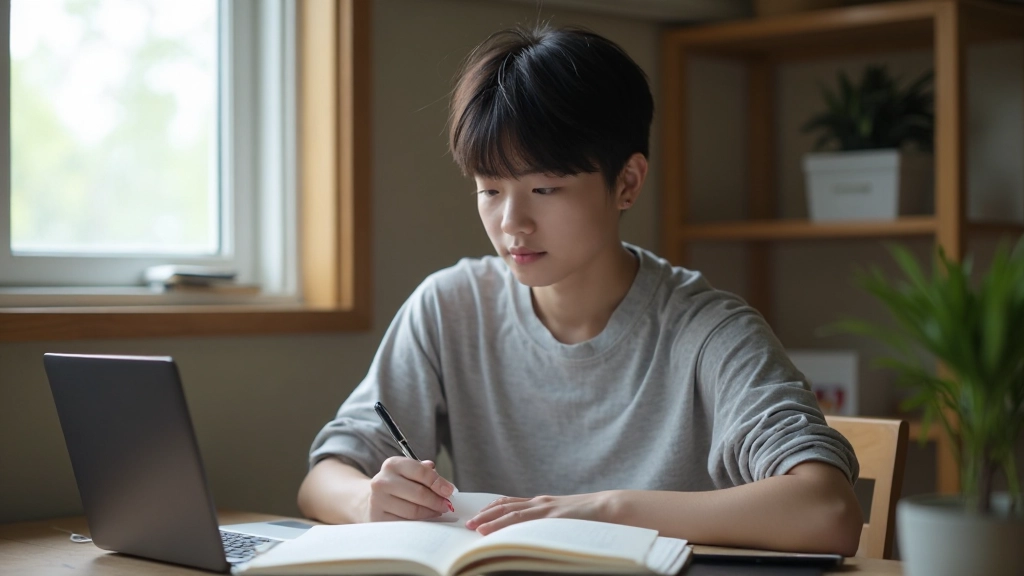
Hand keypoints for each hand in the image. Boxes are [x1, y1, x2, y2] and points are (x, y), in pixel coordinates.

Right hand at [367, 457, 455, 521]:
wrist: (373, 499)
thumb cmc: (398, 484)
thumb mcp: (409, 472)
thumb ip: (426, 473)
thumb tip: (445, 485)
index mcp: (393, 465)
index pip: (421, 472)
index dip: (438, 482)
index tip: (450, 491)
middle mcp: (382, 481)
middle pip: (419, 493)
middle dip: (437, 500)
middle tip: (447, 505)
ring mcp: (378, 501)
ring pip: (413, 511)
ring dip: (430, 512)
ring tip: (437, 511)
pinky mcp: (378, 518)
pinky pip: (405, 523)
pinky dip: (419, 523)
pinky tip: (425, 519)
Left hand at [465, 491, 616, 534]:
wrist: (611, 508)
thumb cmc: (592, 518)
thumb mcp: (567, 520)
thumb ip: (551, 524)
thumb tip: (538, 538)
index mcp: (544, 504)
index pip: (512, 503)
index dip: (493, 509)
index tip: (477, 516)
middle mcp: (541, 504)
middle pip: (506, 506)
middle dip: (485, 515)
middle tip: (467, 523)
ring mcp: (546, 509)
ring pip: (511, 513)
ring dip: (490, 520)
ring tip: (474, 527)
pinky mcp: (551, 517)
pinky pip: (523, 520)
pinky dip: (505, 525)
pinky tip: (493, 531)